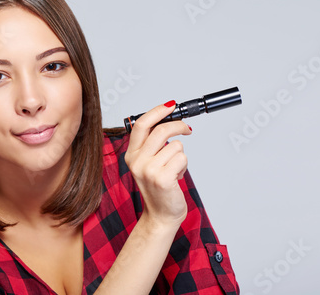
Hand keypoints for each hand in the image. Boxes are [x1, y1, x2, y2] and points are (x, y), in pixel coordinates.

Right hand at [124, 100, 191, 228]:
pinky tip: (177, 177)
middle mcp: (136, 161)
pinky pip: (182, 158)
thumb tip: (169, 120)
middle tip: (187, 128)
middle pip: (161, 130)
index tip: (171, 105)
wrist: (161, 215)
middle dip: (179, 126)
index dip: (157, 111)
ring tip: (174, 169)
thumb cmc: (158, 187)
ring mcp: (148, 170)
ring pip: (176, 145)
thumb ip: (153, 143)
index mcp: (131, 155)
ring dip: (180, 155)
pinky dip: (184, 166)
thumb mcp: (149, 163)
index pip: (141, 124)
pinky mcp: (162, 178)